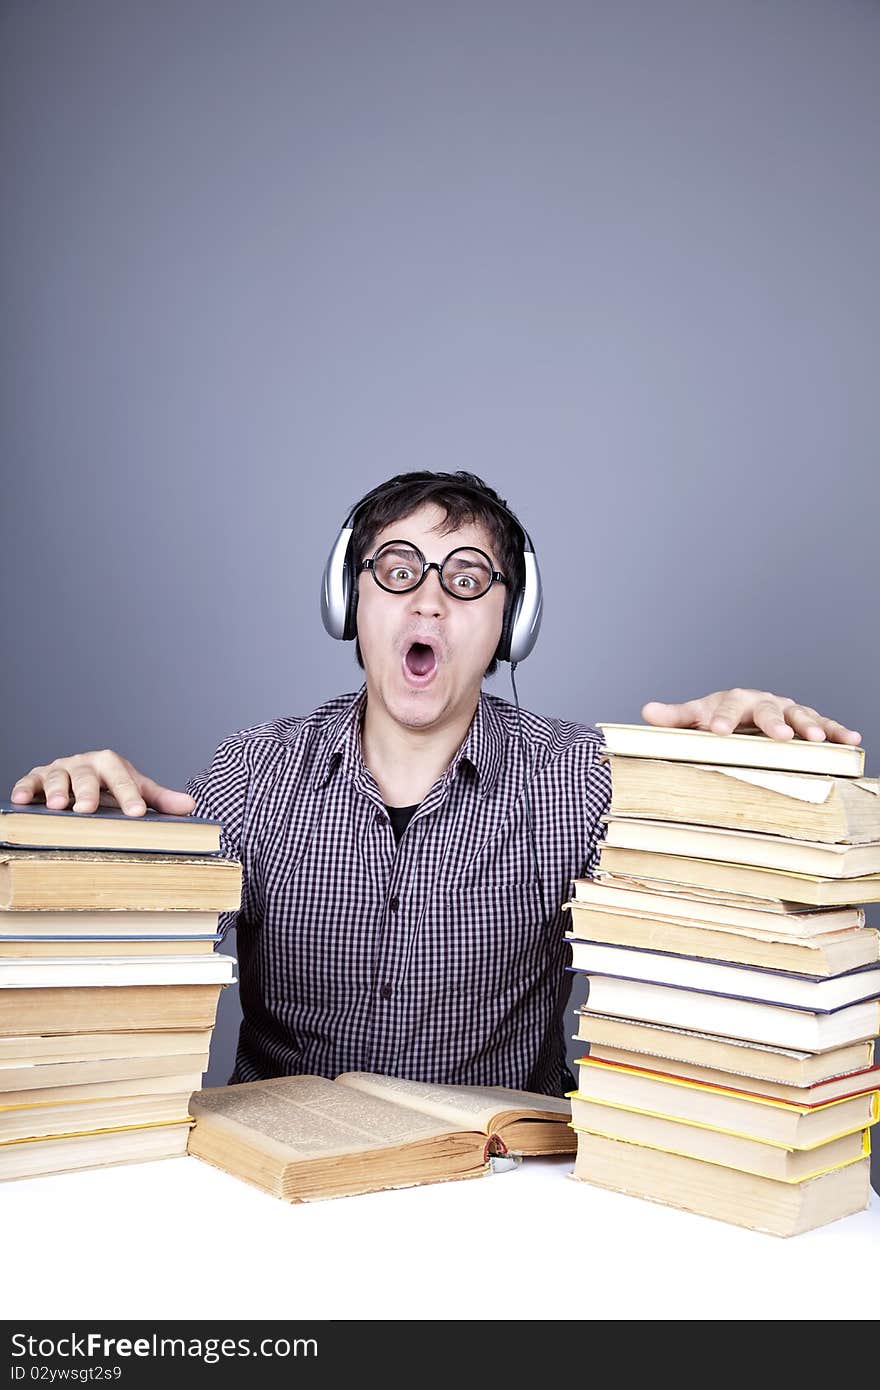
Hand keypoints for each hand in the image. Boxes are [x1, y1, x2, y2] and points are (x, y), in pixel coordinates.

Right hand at [9, 751, 196, 815]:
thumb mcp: (136, 790)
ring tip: (55, 807)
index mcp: (111, 764)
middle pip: (86, 776)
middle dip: (87, 792)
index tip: (137, 813)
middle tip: (88, 810)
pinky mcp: (36, 778)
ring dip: (55, 791)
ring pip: (56, 777)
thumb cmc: (110, 787)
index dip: (129, 795)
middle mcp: (84, 764)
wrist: (81, 780)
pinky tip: (21, 800)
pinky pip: (29, 781)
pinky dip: (24, 789)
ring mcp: (59, 770)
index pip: (122, 779)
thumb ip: (160, 798)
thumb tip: (190, 806)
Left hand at [641, 689, 861, 743]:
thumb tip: (647, 711)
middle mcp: (763, 702)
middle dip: (775, 722)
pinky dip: (838, 732)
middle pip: (769, 709)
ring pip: (801, 715)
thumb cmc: (717, 718)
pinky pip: (825, 726)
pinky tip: (852, 739)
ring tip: (818, 740)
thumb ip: (675, 718)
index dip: (722, 719)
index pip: (726, 707)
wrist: (744, 714)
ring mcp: (787, 712)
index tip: (717, 733)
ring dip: (811, 726)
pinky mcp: (807, 724)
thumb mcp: (695, 718)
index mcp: (733, 700)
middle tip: (781, 736)